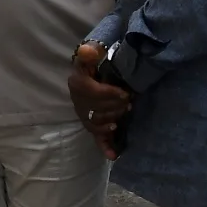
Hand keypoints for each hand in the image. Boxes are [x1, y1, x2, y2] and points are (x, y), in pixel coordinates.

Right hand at [68, 42, 131, 159]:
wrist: (95, 74)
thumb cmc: (96, 64)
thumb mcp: (93, 53)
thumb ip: (91, 51)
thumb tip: (88, 50)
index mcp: (77, 83)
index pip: (91, 92)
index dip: (109, 94)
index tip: (125, 93)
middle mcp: (77, 101)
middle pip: (95, 109)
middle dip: (114, 107)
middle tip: (129, 103)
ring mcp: (84, 115)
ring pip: (96, 123)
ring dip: (112, 120)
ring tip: (123, 115)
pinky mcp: (91, 125)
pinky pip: (96, 138)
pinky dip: (105, 147)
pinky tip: (113, 155)